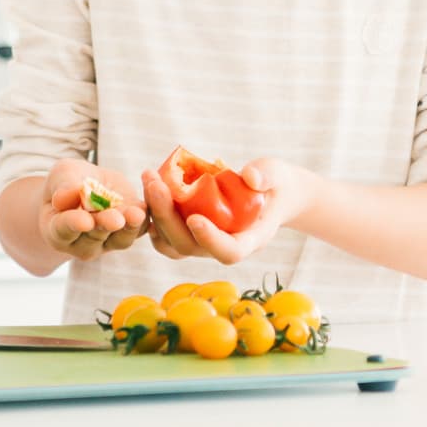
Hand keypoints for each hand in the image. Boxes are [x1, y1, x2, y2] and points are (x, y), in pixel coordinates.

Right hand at [38, 159, 148, 261]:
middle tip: (115, 219)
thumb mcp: (62, 174)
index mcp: (56, 230)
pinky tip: (153, 208)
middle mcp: (81, 243)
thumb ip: (63, 186)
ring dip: (129, 227)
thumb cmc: (68, 181)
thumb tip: (63, 198)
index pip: (63, 229)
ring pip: (119, 239)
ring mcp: (107, 243)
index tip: (84, 220)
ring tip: (136, 214)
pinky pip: (139, 230)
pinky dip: (146, 221)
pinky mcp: (129, 233)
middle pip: (94, 236)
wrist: (89, 184)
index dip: (74, 224)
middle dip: (105, 225)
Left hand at [142, 158, 312, 265]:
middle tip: (155, 184)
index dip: (210, 240)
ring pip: (171, 242)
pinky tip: (150, 183)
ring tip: (149, 178)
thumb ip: (266, 176)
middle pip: (189, 246)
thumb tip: (249, 176)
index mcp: (249, 240)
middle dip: (168, 217)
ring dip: (155, 213)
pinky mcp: (189, 232)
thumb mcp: (276, 174)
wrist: (269, 192)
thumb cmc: (274, 184)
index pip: (229, 251)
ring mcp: (203, 243)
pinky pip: (165, 233)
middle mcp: (222, 246)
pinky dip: (153, 213)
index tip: (194, 218)